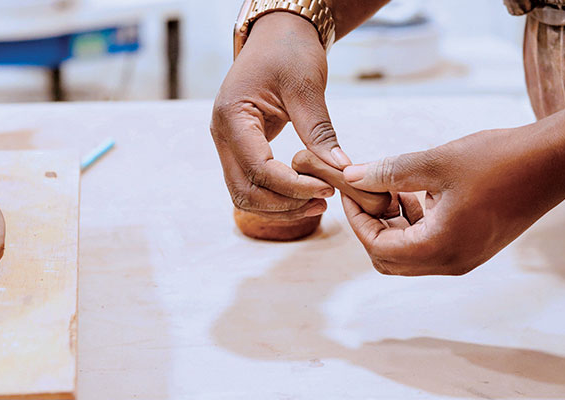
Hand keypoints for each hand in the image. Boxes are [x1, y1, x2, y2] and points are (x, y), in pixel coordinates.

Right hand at [211, 12, 350, 219]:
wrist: (277, 36)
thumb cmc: (289, 51)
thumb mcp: (306, 86)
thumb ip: (319, 130)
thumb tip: (341, 168)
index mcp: (232, 117)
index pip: (258, 169)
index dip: (293, 186)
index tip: (327, 189)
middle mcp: (223, 135)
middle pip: (245, 191)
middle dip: (284, 204)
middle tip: (323, 201)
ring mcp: (229, 144)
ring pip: (245, 195)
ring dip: (280, 207)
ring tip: (318, 203)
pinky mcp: (241, 149)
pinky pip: (252, 184)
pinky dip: (276, 196)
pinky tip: (305, 194)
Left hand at [341, 126, 564, 275]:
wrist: (553, 162)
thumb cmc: (498, 161)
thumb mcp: (435, 163)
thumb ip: (388, 172)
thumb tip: (352, 176)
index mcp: (438, 249)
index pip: (377, 246)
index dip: (357, 219)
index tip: (350, 191)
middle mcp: (450, 262)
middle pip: (389, 258)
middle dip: (371, 226)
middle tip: (366, 193)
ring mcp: (463, 257)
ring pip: (409, 254)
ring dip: (392, 225)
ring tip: (391, 189)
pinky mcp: (472, 246)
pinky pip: (430, 245)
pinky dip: (414, 224)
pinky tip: (415, 194)